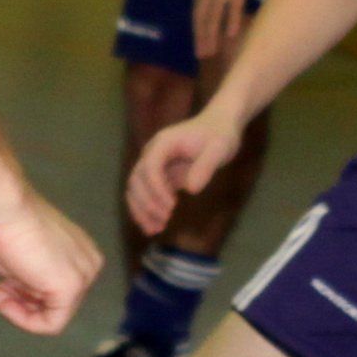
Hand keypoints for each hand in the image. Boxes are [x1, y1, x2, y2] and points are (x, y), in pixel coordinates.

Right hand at [0, 191, 101, 334]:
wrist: (5, 206)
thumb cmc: (6, 224)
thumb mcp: (19, 260)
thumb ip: (26, 280)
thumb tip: (14, 294)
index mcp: (81, 255)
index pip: (55, 291)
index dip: (23, 296)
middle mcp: (89, 266)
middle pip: (55, 304)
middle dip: (20, 302)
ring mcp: (84, 277)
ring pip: (54, 317)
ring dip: (17, 311)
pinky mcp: (71, 287)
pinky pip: (51, 323)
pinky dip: (24, 320)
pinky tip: (3, 301)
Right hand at [129, 108, 245, 235]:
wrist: (219, 126)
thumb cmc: (220, 134)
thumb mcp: (219, 148)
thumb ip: (206, 166)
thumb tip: (191, 190)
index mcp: (163, 143)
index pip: (149, 167)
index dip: (156, 189)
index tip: (171, 207)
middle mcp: (152, 153)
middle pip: (137, 180)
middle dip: (147, 203)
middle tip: (164, 222)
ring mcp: (154, 165)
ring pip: (136, 190)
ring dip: (142, 211)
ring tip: (155, 230)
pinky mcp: (160, 176)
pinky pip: (145, 195)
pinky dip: (146, 211)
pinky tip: (154, 227)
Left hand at [192, 0, 277, 62]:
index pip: (197, 8)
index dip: (197, 27)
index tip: (198, 42)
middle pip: (201, 15)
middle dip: (200, 37)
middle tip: (201, 55)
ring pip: (213, 15)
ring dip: (211, 35)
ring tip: (211, 51)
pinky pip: (233, 7)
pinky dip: (230, 21)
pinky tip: (230, 35)